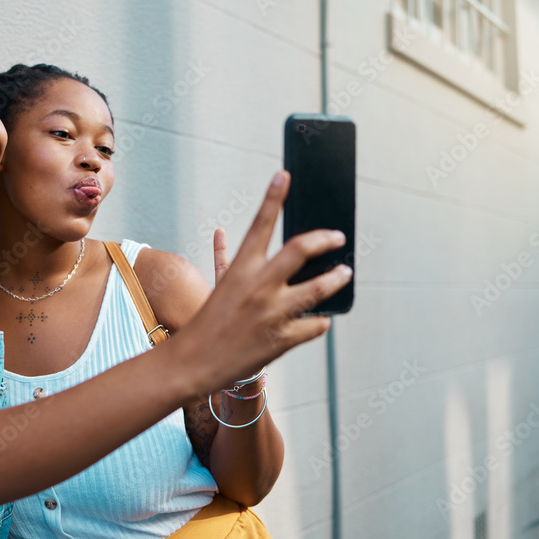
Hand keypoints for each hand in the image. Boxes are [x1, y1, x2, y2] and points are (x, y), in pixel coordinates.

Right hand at [170, 171, 349, 394]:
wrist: (194, 363)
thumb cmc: (207, 324)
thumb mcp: (218, 286)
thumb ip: (225, 259)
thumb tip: (222, 234)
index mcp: (240, 270)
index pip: (260, 224)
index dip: (273, 196)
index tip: (284, 175)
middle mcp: (258, 287)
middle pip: (300, 249)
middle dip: (325, 238)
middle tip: (337, 237)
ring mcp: (272, 313)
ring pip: (319, 288)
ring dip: (336, 279)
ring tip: (344, 274)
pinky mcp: (282, 339)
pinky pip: (316, 325)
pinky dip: (321, 321)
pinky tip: (322, 318)